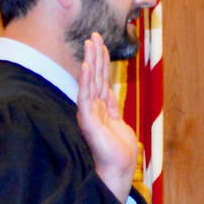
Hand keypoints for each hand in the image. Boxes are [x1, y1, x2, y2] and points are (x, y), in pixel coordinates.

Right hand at [76, 34, 140, 202]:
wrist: (118, 168)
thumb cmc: (119, 149)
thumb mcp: (119, 121)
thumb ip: (112, 106)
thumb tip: (110, 92)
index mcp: (100, 107)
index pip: (100, 79)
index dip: (100, 61)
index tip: (100, 43)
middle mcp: (92, 107)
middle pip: (94, 76)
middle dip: (95, 55)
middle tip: (94, 35)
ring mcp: (88, 112)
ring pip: (89, 81)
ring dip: (90, 61)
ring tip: (90, 42)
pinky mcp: (87, 120)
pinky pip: (85, 96)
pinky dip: (86, 80)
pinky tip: (86, 65)